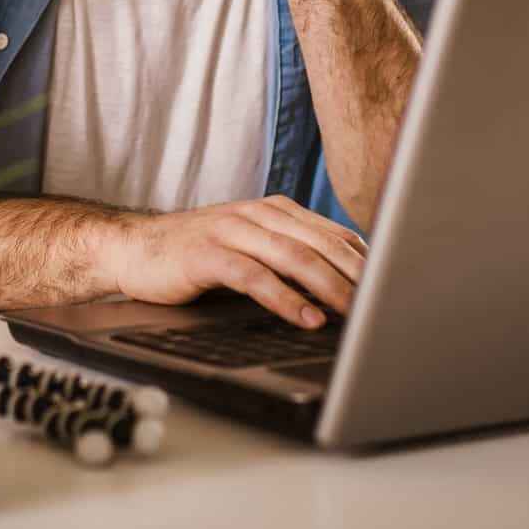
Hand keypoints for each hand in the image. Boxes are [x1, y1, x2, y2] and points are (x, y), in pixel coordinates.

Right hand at [104, 195, 367, 328]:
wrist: (133, 249)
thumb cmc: (196, 255)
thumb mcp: (251, 249)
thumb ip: (292, 258)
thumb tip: (347, 287)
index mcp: (275, 210)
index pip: (334, 234)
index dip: (367, 262)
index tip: (396, 288)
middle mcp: (257, 214)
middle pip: (321, 244)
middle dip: (358, 277)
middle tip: (387, 305)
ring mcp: (231, 230)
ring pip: (294, 256)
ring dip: (330, 287)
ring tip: (357, 314)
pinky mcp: (207, 254)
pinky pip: (254, 276)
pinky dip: (284, 298)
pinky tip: (305, 317)